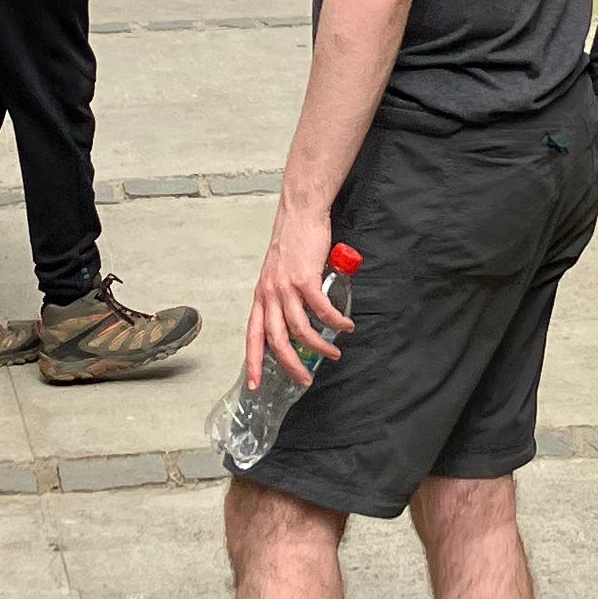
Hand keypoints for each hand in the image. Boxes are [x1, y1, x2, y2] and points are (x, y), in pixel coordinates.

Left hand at [245, 191, 356, 393]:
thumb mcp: (278, 275)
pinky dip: (334, 322)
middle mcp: (269, 295)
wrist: (299, 214)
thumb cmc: (292, 242)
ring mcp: (286, 287)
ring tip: (334, 353)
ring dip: (319, 346)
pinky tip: (344, 326)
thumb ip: (284, 298)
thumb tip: (300, 321)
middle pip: (276, 340)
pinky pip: (321, 310)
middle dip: (291, 364)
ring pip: (300, 329)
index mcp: (261, 297)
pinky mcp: (305, 279)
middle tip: (305, 379)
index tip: (255, 384)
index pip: (253, 336)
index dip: (253, 361)